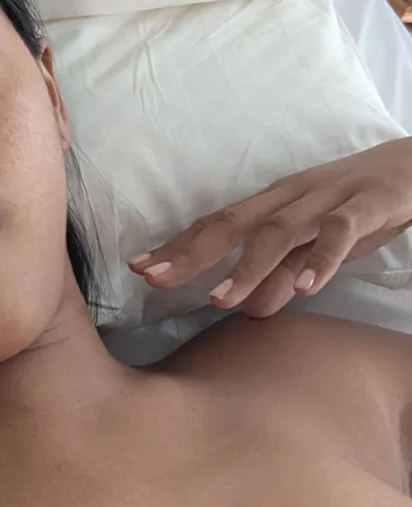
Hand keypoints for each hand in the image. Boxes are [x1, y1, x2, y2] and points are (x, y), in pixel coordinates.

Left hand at [127, 137, 411, 317]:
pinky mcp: (368, 205)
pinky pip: (340, 232)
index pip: (214, 225)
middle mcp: (290, 196)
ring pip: (279, 230)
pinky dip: (322, 259)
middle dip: (190, 253)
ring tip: (220, 300)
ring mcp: (327, 199)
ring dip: (247, 266)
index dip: (176, 247)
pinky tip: (306, 288)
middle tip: (154, 280)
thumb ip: (282, 275)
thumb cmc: (357, 208)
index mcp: (272, 203)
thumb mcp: (314, 245)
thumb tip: (247, 309)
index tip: (138, 270)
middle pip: (231, 222)